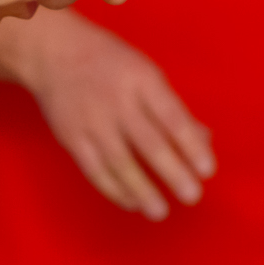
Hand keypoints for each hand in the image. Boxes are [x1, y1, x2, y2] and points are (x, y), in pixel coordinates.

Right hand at [0, 8, 215, 220]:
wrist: (55, 53)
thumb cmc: (112, 64)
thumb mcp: (147, 73)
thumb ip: (173, 108)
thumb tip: (204, 140)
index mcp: (143, 80)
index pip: (172, 117)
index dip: (191, 145)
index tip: (207, 170)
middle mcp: (117, 101)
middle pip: (148, 143)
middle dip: (172, 172)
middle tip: (192, 196)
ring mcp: (92, 120)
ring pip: (119, 162)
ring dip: (142, 190)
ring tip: (161, 211)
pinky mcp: (71, 137)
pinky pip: (95, 169)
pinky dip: (114, 189)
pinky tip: (132, 202)